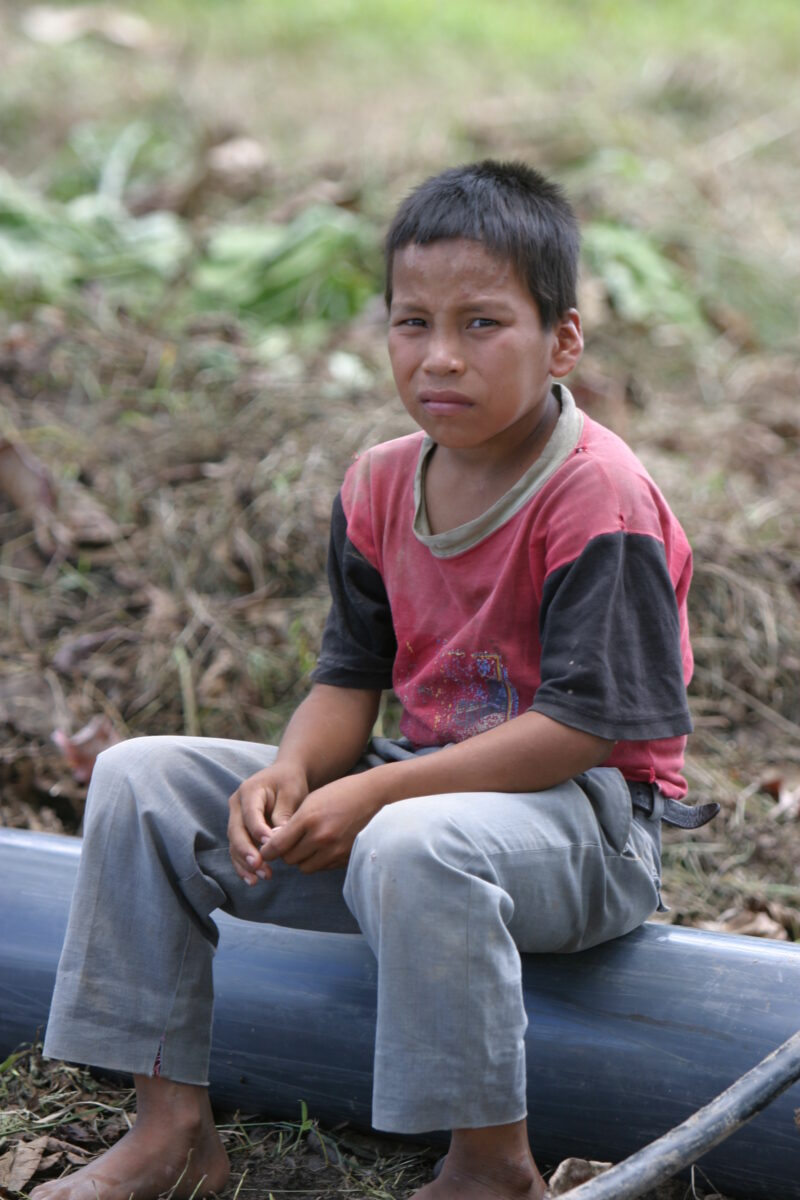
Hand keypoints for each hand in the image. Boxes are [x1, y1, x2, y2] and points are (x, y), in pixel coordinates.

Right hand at [228, 760, 308, 884]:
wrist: (285, 777)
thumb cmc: (290, 783)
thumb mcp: (291, 792)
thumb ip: (283, 814)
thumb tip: (277, 839)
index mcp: (249, 791)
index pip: (250, 813)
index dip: (258, 830)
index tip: (269, 844)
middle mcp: (237, 805)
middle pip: (237, 831)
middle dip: (246, 851)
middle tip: (259, 865)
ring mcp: (236, 819)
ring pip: (235, 844)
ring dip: (245, 863)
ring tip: (261, 877)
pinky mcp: (241, 832)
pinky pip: (238, 851)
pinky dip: (244, 866)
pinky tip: (253, 880)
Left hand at [260, 772, 382, 873]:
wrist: (375, 796)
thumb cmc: (340, 793)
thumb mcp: (312, 800)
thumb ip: (292, 822)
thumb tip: (273, 843)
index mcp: (309, 819)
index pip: (277, 845)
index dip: (267, 850)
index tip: (264, 850)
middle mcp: (321, 837)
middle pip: (289, 859)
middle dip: (286, 853)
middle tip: (289, 843)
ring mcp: (335, 850)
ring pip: (305, 867)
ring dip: (302, 859)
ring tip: (307, 844)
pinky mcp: (346, 858)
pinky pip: (322, 867)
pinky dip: (318, 860)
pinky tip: (324, 846)